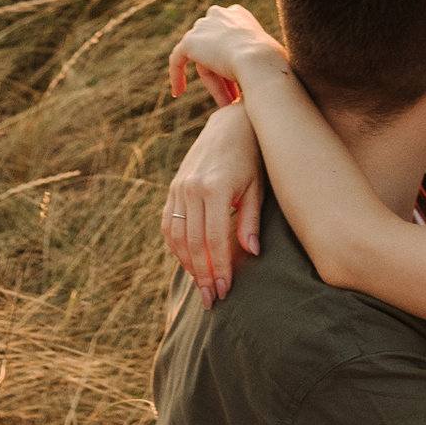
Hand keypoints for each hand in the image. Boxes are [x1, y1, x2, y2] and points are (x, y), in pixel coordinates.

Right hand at [163, 96, 264, 302]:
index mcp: (216, 187)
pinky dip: (175, 247)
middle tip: (211, 299)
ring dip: (187, 265)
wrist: (230, 124)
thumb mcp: (258, 186)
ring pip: (176, 237)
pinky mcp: (172, 188)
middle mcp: (192, 188)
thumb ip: (251, 220)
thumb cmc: (252, 157)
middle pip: (193, 243)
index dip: (219, 268)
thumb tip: (250, 253)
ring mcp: (178, 187)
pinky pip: (168, 224)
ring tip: (200, 286)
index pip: (215, 239)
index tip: (225, 291)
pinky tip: (188, 263)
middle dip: (202, 274)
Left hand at [167, 2, 282, 105]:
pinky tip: (178, 92)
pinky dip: (177, 76)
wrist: (259, 60)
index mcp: (238, 13)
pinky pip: (178, 59)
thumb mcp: (271, 55)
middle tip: (233, 99)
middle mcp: (219, 14)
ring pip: (203, 60)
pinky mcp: (190, 41)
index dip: (231, 60)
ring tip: (224, 105)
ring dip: (214, 83)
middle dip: (224, 75)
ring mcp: (203, 26)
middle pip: (214, 49)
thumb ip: (260, 57)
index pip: (227, 38)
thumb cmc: (273, 61)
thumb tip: (260, 72)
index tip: (239, 79)